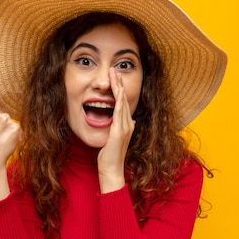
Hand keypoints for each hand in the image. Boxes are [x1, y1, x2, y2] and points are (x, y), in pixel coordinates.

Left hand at [97, 68, 135, 192]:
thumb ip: (118, 129)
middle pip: (124, 99)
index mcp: (127, 125)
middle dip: (120, 84)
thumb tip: (126, 122)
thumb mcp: (113, 139)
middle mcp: (128, 124)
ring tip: (116, 75)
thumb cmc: (109, 156)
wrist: (111, 169)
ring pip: (123, 103)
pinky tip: (117, 92)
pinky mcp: (119, 132)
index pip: (124, 103)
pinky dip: (119, 101)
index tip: (116, 77)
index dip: (120, 89)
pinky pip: (120, 113)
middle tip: (116, 70)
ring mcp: (125, 128)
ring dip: (119, 88)